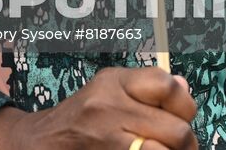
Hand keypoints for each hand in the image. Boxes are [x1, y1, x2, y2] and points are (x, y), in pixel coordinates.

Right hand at [0, 68, 197, 149]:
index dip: (184, 106)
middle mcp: (108, 106)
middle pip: (176, 130)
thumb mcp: (109, 90)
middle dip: (185, 144)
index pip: (168, 87)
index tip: (179, 117)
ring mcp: (107, 138)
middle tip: (178, 147)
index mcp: (113, 82)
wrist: (40, 142)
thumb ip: (147, 89)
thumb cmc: (80, 117)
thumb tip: (184, 87)